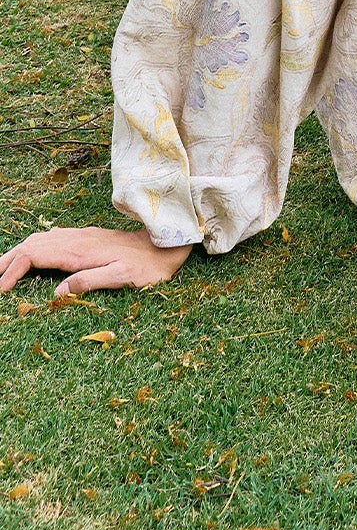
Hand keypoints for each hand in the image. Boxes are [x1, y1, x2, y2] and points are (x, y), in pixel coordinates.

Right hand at [0, 225, 191, 299]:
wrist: (167, 244)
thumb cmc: (148, 267)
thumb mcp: (123, 278)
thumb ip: (90, 282)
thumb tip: (57, 293)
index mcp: (80, 250)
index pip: (34, 255)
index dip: (13, 271)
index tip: (1, 290)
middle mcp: (76, 239)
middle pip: (31, 245)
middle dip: (6, 261)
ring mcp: (81, 236)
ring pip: (39, 240)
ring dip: (17, 254)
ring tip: (1, 271)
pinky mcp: (86, 239)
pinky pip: (51, 240)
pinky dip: (32, 249)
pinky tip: (29, 257)